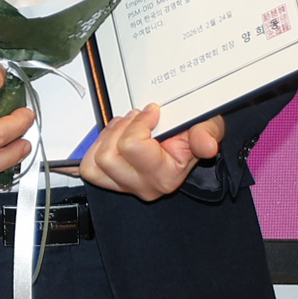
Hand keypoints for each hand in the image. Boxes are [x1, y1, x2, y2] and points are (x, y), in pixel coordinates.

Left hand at [74, 108, 222, 201]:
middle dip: (120, 129)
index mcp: (165, 176)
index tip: (152, 112)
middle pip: (108, 156)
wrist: (190, 138)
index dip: (139, 123)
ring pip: (95, 163)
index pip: (132, 147)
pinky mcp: (111, 180)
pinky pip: (89, 167)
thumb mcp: (208, 127)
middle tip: (136, 118)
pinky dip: (96, 148)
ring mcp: (126, 184)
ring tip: (125, 127)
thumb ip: (207, 135)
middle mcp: (144, 185)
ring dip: (106, 138)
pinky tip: (114, 137)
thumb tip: (207, 145)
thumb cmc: (194, 133)